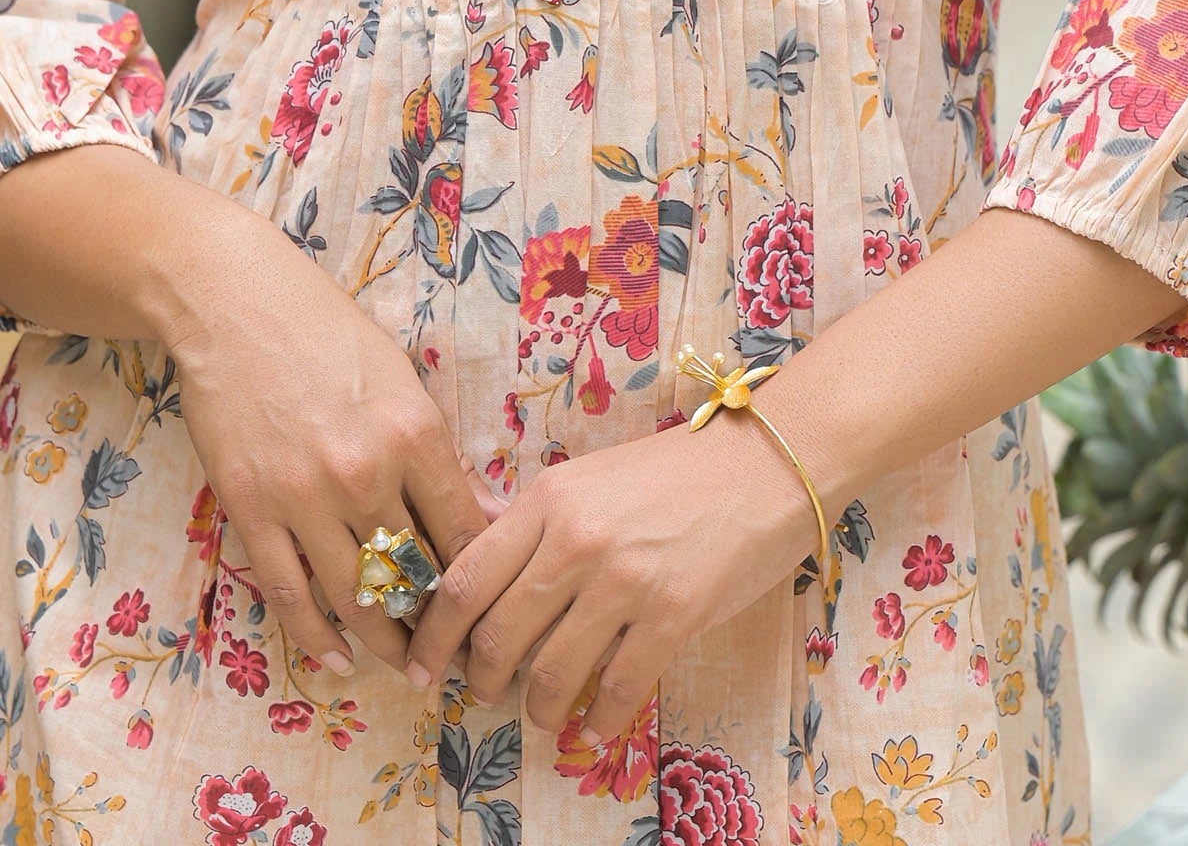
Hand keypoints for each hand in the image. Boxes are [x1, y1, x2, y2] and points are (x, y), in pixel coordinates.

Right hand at [167, 216, 503, 679]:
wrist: (234, 306)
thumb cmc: (327, 331)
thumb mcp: (402, 378)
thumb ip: (434, 451)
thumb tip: (476, 516)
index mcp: (414, 434)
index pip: (464, 532)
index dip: (481, 579)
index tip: (491, 605)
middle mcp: (364, 473)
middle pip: (414, 574)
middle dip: (438, 622)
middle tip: (453, 652)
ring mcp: (303, 497)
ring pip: (356, 597)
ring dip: (384, 640)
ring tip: (404, 664)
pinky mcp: (251, 510)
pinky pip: (290, 593)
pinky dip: (315, 636)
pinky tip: (337, 658)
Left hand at [402, 406, 818, 739]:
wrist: (764, 463)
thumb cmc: (674, 472)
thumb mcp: (589, 480)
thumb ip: (537, 525)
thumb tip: (482, 578)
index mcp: (547, 501)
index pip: (464, 579)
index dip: (433, 635)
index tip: (422, 666)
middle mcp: (575, 541)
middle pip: (496, 636)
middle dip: (480, 681)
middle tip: (484, 695)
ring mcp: (624, 580)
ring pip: (550, 673)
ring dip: (537, 708)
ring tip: (541, 713)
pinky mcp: (673, 615)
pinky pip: (617, 690)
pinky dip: (598, 720)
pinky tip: (596, 725)